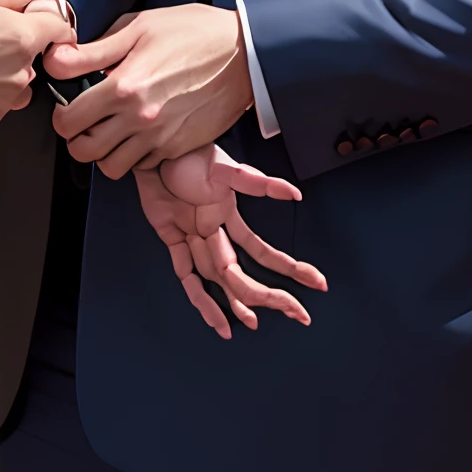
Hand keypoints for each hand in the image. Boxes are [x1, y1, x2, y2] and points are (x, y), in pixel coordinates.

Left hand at [46, 3, 252, 177]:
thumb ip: (93, 50)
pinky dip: (133, 154)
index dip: (60, 113)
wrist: (244, 53)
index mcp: (124, 86)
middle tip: (83, 121)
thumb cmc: (195, 34)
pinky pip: (142, 165)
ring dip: (104, 151)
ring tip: (110, 128)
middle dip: (76, 137)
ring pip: (111, 166)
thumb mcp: (139, 27)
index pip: (68, 119)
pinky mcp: (178, 147)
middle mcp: (140, 119)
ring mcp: (160, 138)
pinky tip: (138, 130)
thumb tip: (57, 60)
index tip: (66, 104)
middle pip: (84, 151)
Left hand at [134, 148, 325, 338]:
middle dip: (270, 295)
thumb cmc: (189, 153)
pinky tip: (215, 320)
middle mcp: (214, 233)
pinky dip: (200, 300)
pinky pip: (186, 276)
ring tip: (253, 323)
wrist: (155, 148)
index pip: (263, 252)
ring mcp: (193, 240)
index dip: (289, 269)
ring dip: (235, 303)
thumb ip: (258, 183)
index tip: (316, 282)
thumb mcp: (226, 168)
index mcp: (229, 216)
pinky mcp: (171, 240)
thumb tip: (294, 193)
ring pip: (217, 280)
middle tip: (298, 313)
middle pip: (243, 273)